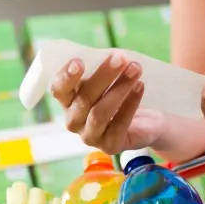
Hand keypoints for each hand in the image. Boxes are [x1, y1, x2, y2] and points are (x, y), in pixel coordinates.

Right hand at [49, 53, 167, 154]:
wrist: (146, 123)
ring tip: (135, 69)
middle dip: (103, 76)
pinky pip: (120, 124)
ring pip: (101, 112)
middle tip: (120, 58)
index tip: (79, 61)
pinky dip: (131, 103)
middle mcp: (73, 122)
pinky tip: (140, 86)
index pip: (58, 90)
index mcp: (67, 102)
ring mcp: (90, 137)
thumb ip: (100, 71)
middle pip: (84, 99)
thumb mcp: (106, 81)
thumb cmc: (119, 96)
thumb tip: (111, 56)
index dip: (66, 77)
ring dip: (119, 88)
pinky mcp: (110, 146)